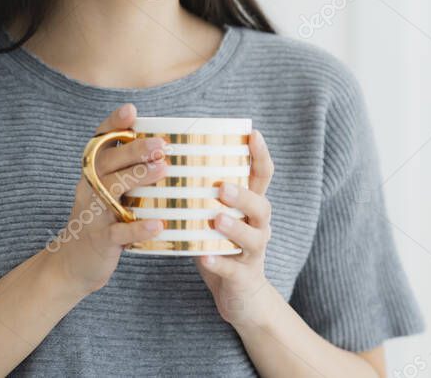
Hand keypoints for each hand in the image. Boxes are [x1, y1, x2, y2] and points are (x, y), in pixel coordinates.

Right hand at [46, 103, 169, 295]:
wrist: (71, 266)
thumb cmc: (100, 222)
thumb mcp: (107, 194)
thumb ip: (128, 172)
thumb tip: (168, 152)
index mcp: (92, 175)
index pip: (99, 144)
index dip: (112, 125)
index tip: (131, 110)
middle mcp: (90, 190)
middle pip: (107, 163)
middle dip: (134, 150)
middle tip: (161, 143)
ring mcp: (93, 215)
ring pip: (111, 191)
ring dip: (138, 177)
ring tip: (164, 169)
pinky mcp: (101, 241)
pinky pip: (118, 232)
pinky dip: (138, 228)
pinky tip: (158, 223)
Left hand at [195, 128, 276, 329]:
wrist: (241, 296)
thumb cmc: (221, 246)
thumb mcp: (216, 217)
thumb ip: (202, 194)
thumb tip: (167, 161)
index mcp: (252, 206)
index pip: (263, 176)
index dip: (261, 155)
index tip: (253, 134)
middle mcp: (259, 225)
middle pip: (261, 205)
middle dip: (243, 195)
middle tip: (223, 187)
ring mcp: (253, 251)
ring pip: (252, 236)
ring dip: (234, 227)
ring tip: (216, 219)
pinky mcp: (243, 276)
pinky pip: (233, 268)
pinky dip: (218, 262)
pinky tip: (204, 257)